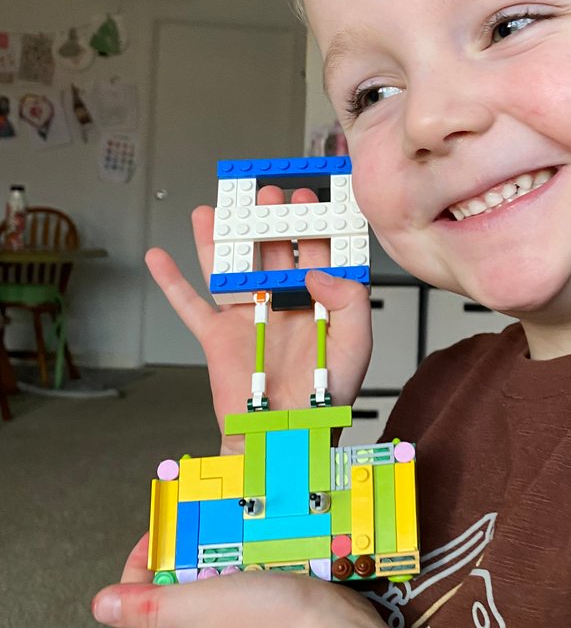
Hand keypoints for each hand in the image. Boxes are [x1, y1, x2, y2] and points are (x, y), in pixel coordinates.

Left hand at [92, 532, 383, 627]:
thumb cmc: (266, 623)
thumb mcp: (200, 608)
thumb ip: (151, 605)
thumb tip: (99, 605)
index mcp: (183, 624)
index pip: (142, 591)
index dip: (143, 557)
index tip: (164, 528)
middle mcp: (209, 618)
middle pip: (181, 574)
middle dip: (188, 542)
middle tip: (206, 515)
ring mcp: (243, 608)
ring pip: (220, 565)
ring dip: (225, 540)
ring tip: (238, 519)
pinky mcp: (275, 596)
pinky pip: (255, 565)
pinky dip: (256, 546)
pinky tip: (267, 532)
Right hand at [145, 185, 372, 431]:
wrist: (287, 435)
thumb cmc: (327, 396)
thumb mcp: (354, 345)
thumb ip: (349, 303)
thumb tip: (316, 269)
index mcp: (315, 303)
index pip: (314, 254)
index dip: (312, 225)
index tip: (309, 197)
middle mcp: (280, 304)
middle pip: (270, 252)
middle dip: (269, 220)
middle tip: (268, 191)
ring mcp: (246, 317)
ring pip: (229, 268)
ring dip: (220, 238)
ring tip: (217, 207)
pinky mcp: (217, 336)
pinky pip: (190, 305)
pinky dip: (171, 282)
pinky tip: (159, 257)